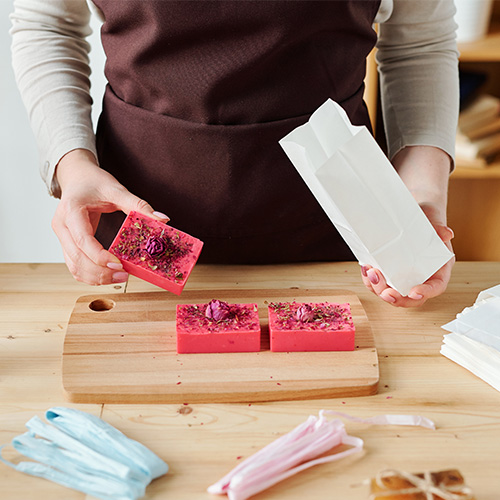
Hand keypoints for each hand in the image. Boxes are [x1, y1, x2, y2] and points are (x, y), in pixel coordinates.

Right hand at [52, 149, 168, 284]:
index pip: (82, 240)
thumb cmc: (95, 182)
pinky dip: (90, 275)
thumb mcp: (117, 190)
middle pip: (77, 258)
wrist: (78, 177)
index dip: (99, 256)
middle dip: (100, 272)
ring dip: (96, 278)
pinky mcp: (67, 244)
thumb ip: (139, 205)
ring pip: (74, 266)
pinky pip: (75, 266)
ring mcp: (62, 236)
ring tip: (120, 278)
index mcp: (71, 210)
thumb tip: (163, 219)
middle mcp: (61, 225)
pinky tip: (108, 276)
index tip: (119, 264)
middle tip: (124, 275)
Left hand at [360, 145, 454, 306]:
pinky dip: (370, 280)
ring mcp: (402, 276)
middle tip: (385, 291)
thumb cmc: (426, 217)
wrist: (412, 211)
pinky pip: (378, 283)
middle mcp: (420, 276)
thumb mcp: (433, 219)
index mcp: (437, 269)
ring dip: (378, 288)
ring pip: (391, 293)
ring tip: (370, 272)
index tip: (414, 292)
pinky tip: (365, 268)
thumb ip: (439, 227)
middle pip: (410, 297)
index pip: (436, 287)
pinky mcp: (388, 271)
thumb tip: (446, 233)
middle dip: (396, 298)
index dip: (426, 293)